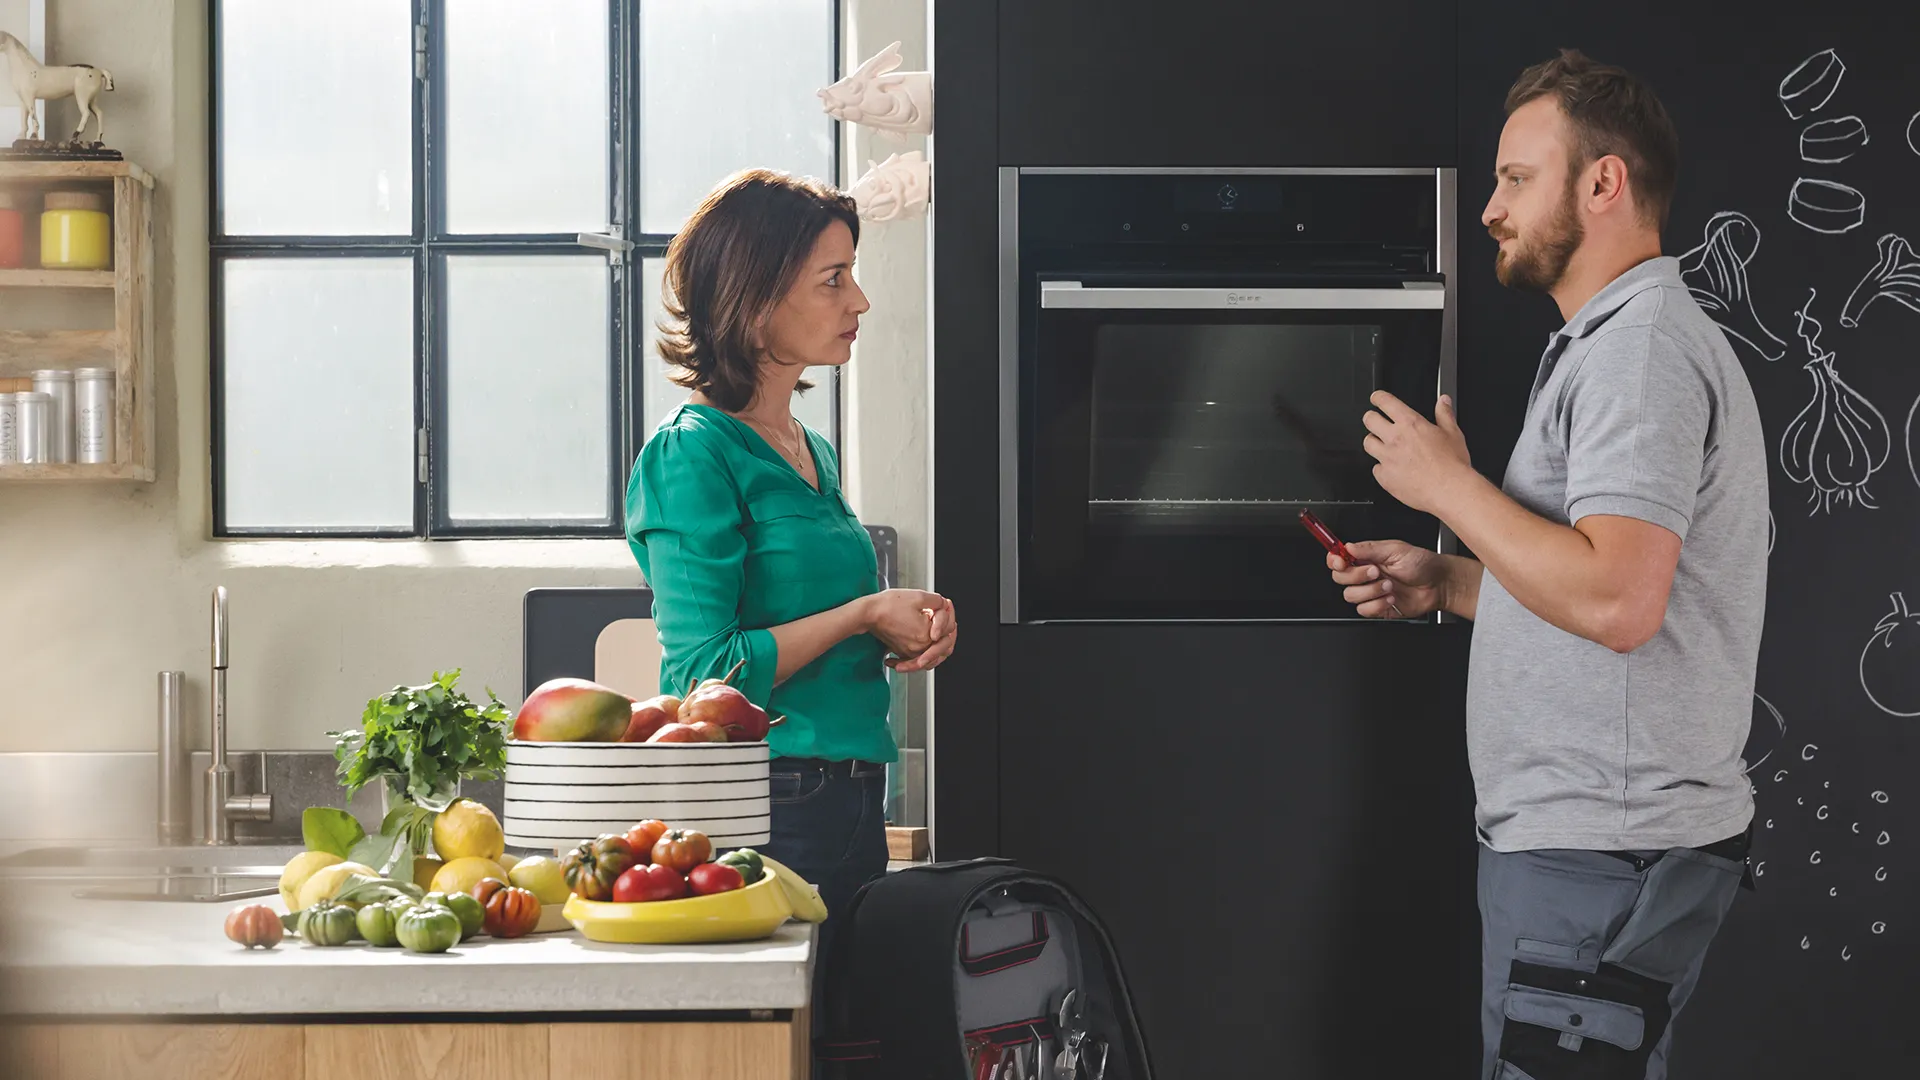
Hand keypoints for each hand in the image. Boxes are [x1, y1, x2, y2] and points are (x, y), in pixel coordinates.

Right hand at [889, 597, 956, 673]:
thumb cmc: (888, 605)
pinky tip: (926, 640)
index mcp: (926, 636)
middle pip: (944, 645)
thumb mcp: (919, 596)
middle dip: (946, 630)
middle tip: (944, 618)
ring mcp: (910, 652)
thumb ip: (938, 601)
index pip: (949, 629)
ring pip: (933, 656)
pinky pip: (919, 659)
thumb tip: (945, 605)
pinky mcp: (902, 652)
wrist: (868, 613)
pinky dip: (925, 653)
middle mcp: (919, 648)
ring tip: (939, 632)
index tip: (945, 606)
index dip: (949, 614)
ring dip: (938, 645)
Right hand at [1327, 539, 1449, 618]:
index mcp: (1366, 557)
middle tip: (1376, 571)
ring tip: (1389, 586)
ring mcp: (1370, 592)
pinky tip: (1391, 598)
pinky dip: (1377, 605)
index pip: (1338, 559)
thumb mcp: (1396, 549)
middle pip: (1340, 578)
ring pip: (1350, 596)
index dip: (1334, 561)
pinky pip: (1364, 610)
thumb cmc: (1422, 563)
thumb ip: (1369, 549)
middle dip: (1357, 576)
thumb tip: (1348, 546)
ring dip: (1370, 591)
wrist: (1438, 584)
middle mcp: (1365, 575)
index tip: (1341, 561)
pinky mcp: (1377, 607)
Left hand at [1362, 392, 1471, 514]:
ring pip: (1367, 443)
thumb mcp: (1453, 433)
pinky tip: (1392, 469)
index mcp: (1410, 424)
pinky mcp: (1385, 477)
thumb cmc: (1452, 464)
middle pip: (1369, 420)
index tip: (1376, 398)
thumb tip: (1443, 401)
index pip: (1385, 402)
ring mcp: (1387, 458)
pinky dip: (1382, 468)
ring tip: (1383, 446)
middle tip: (1376, 421)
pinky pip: (1375, 469)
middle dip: (1371, 418)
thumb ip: (1445, 414)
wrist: (1449, 490)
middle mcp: (1395, 439)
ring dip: (1374, 442)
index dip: (1378, 397)